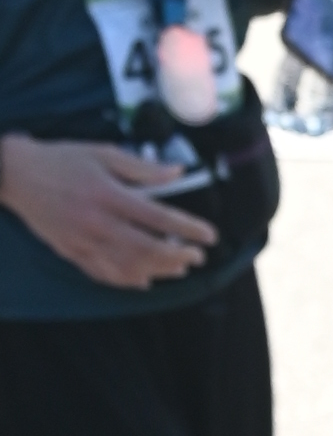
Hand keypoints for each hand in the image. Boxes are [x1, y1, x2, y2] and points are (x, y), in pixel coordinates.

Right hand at [0, 132, 215, 289]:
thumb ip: (143, 167)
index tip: (209, 236)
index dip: (188, 229)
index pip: (158, 217)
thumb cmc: (63, 160)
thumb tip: (178, 173)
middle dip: (178, 256)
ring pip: (126, 266)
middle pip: (146, 249)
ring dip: (157, 271)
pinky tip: (144, 281)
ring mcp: (82, 241)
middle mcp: (97, 223)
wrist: (16, 175)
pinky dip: (125, 281)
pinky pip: (101, 273)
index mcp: (108, 195)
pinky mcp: (70, 252)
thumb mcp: (105, 153)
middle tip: (198, 256)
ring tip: (179, 269)